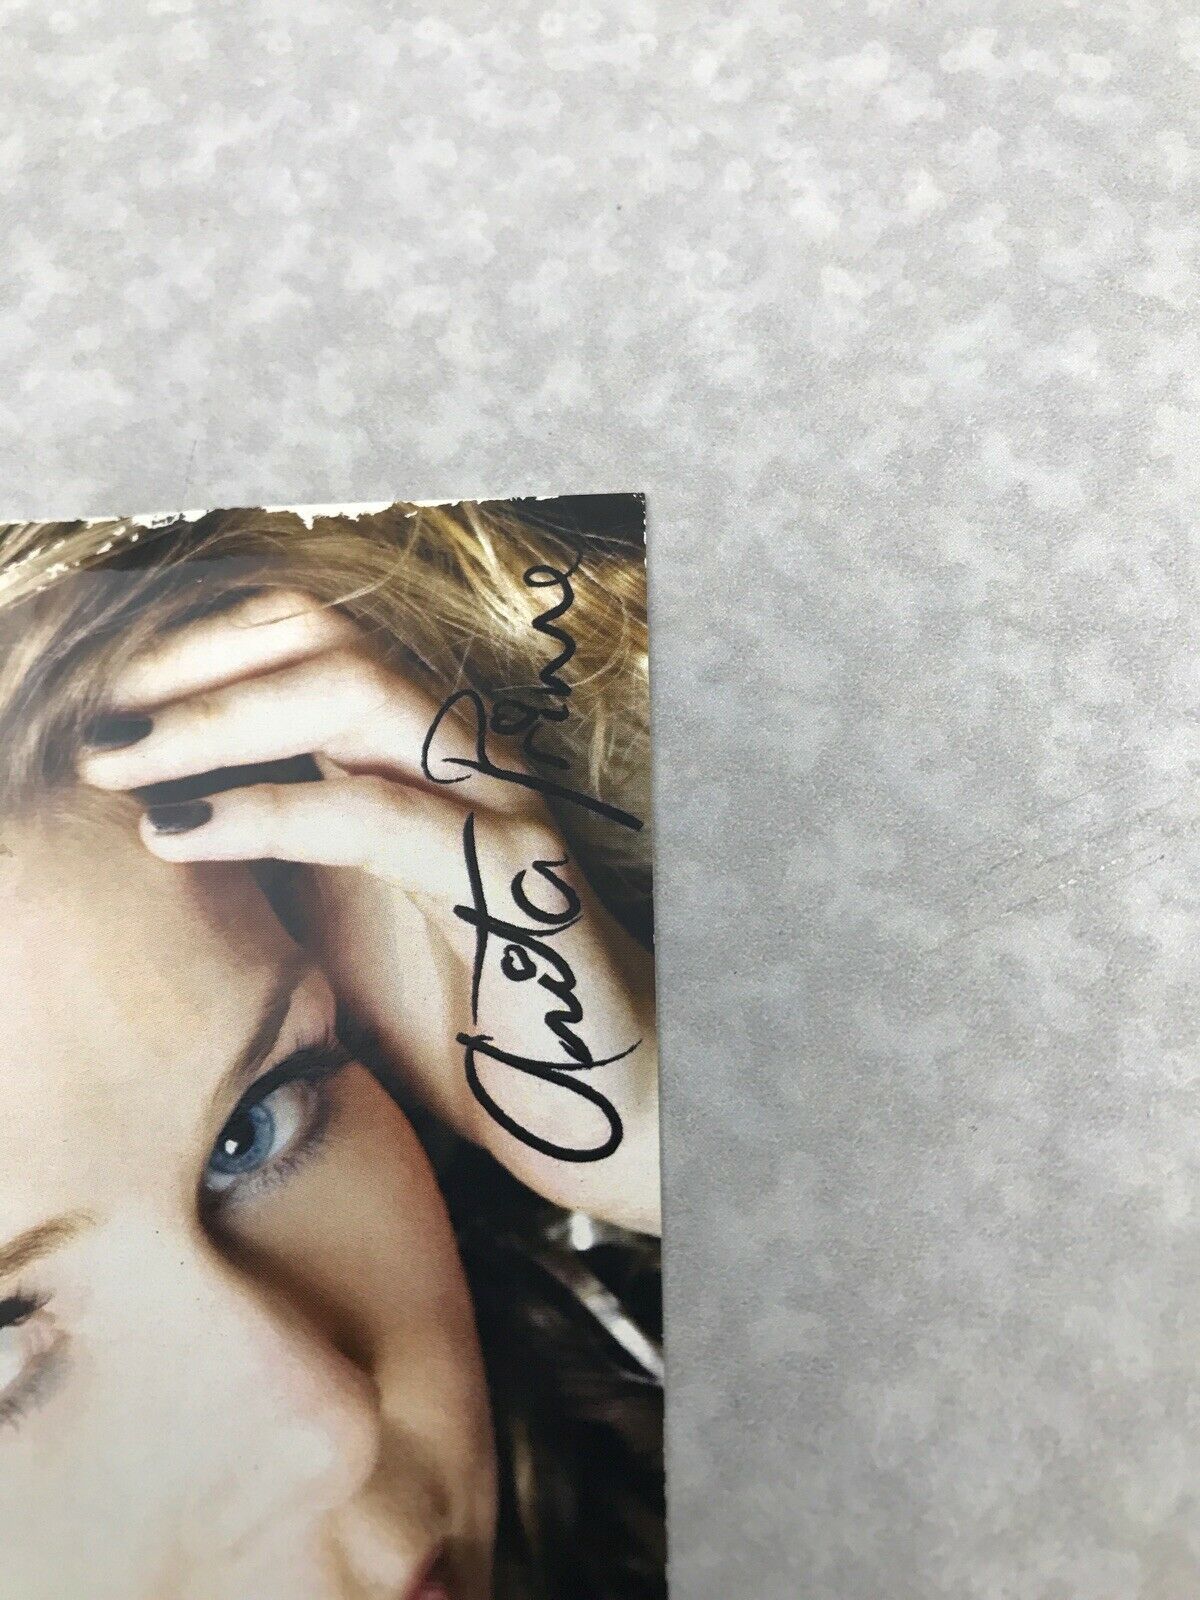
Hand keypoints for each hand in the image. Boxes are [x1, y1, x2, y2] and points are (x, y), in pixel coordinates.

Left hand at [79, 589, 659, 1235]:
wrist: (584, 1102)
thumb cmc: (452, 1013)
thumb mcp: (325, 917)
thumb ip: (259, 850)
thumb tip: (133, 809)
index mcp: (411, 751)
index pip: (299, 638)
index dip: (190, 649)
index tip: (93, 700)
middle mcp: (456, 751)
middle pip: (318, 634)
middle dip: (188, 662)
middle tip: (89, 720)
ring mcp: (492, 798)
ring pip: (351, 690)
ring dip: (215, 716)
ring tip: (115, 762)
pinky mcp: (513, 874)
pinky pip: (378, 815)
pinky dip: (267, 810)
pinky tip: (182, 833)